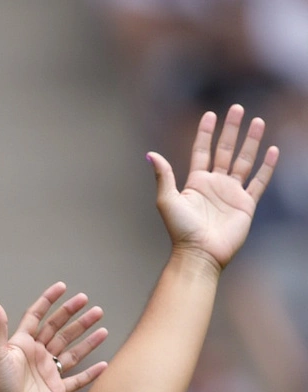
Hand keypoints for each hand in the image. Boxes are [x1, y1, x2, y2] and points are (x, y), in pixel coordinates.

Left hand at [0, 282, 108, 391]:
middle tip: (89, 303)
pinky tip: (104, 363)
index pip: (37, 317)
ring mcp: (49, 372)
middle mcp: (37, 355)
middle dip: (74, 316)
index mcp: (23, 344)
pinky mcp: (58, 390)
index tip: (62, 288)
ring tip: (101, 324)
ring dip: (87, 338)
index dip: (49, 301)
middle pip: (59, 331)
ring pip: (72, 351)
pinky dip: (91, 372)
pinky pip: (78, 379)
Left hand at [149, 104, 278, 269]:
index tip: (209, 114)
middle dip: (231, 130)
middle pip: (225, 150)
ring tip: (258, 121)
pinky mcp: (246, 204)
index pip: (202, 151)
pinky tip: (272, 150)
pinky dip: (267, 166)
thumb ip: (164, 176)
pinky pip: (259, 181)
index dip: (206, 133)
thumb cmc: (180, 230)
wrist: (200, 253)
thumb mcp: (167, 200)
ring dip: (251, 141)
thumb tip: (150, 154)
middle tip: (237, 108)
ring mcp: (232, 193)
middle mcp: (215, 184)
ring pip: (244, 161)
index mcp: (195, 182)